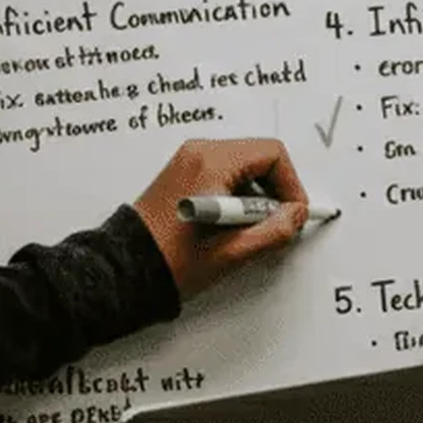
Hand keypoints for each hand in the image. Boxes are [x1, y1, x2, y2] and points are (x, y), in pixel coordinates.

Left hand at [131, 139, 310, 300]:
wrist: (127, 268)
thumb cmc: (169, 259)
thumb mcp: (233, 251)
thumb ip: (275, 231)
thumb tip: (296, 215)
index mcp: (211, 163)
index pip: (272, 154)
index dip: (291, 186)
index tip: (293, 213)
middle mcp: (199, 153)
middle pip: (260, 157)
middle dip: (274, 192)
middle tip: (271, 224)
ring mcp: (190, 161)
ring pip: (245, 167)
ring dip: (255, 197)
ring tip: (244, 229)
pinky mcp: (185, 173)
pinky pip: (226, 174)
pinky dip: (238, 196)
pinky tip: (230, 224)